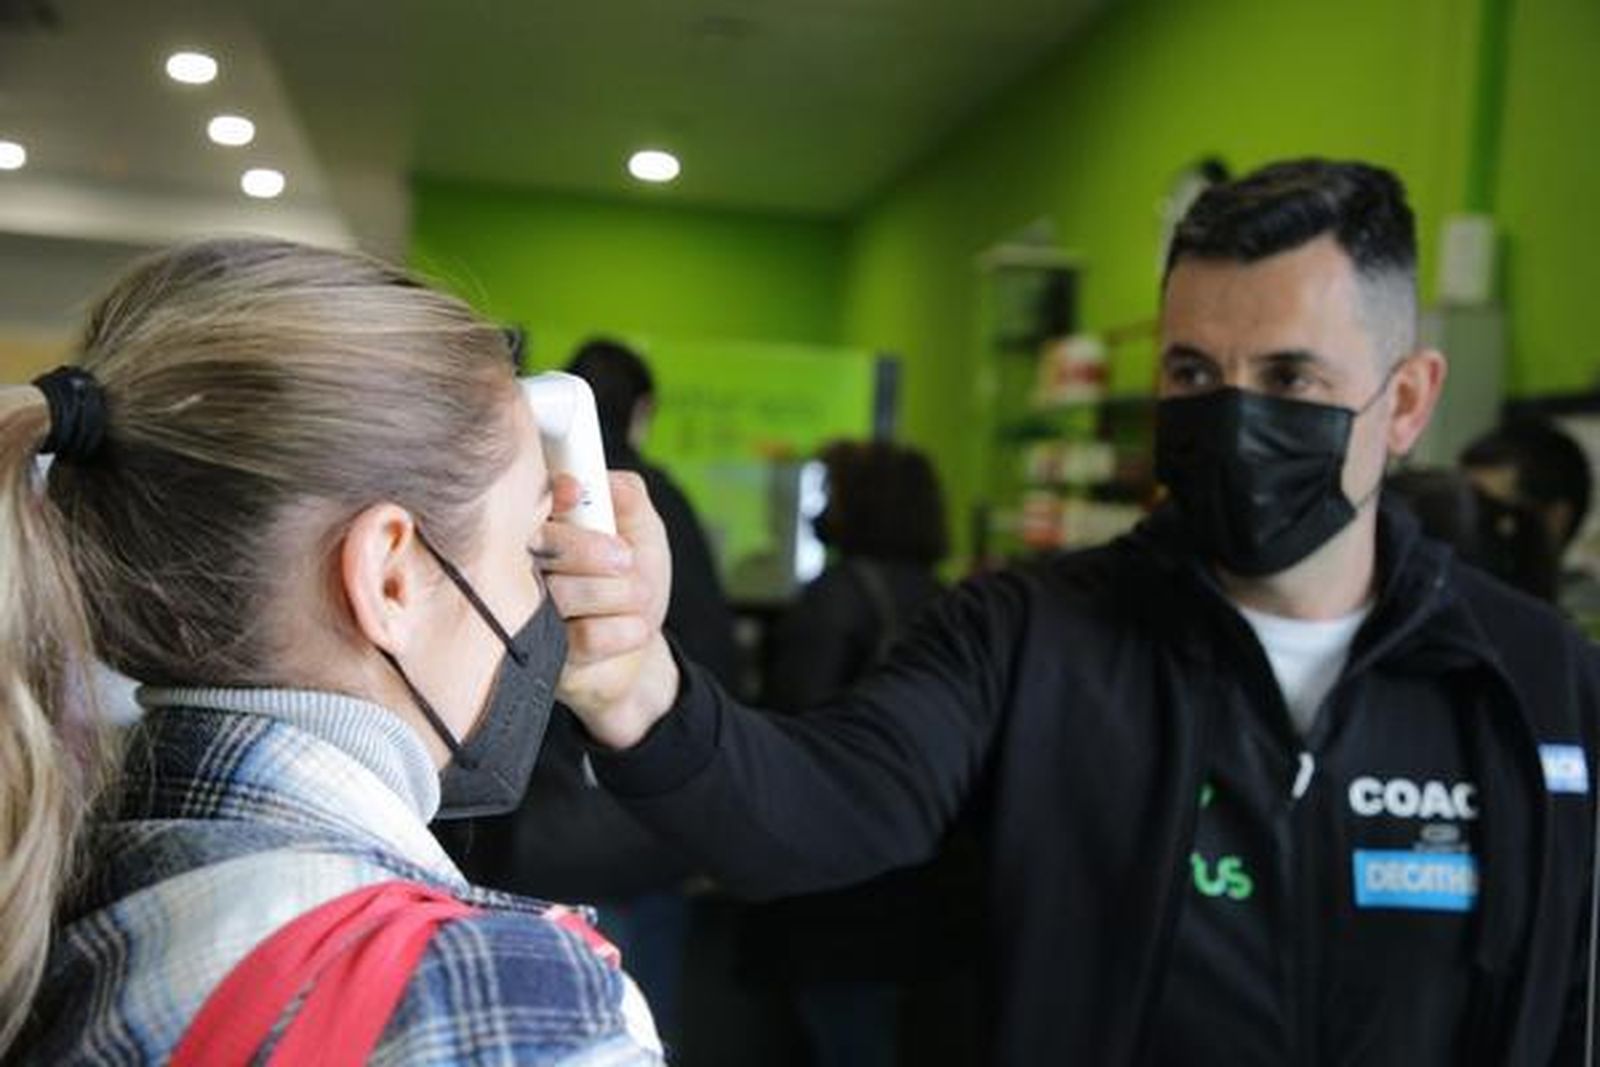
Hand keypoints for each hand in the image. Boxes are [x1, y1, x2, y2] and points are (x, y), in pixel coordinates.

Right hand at [541, 471, 680, 747]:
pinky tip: (634, 627)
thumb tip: (607, 480)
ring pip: (563, 593)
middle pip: (538, 546)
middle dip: (588, 549)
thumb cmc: (633, 581)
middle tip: (625, 558)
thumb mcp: (642, 532)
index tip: (575, 491)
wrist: (638, 648)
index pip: (526, 503)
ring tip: (639, 596)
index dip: (549, 493)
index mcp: (540, 529)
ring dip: (617, 593)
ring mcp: (527, 615)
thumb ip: (628, 499)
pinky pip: (583, 638)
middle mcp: (522, 569)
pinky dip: (623, 629)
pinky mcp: (543, 659)